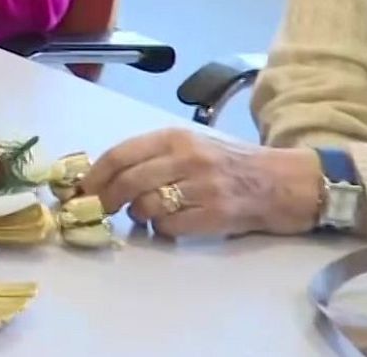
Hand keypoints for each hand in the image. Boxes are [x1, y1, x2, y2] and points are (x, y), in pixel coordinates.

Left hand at [80, 128, 324, 237]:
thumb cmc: (233, 164)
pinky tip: (170, 225)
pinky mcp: (217, 214)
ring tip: (144, 215)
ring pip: (146, 205)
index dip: (94, 175)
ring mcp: (203, 187)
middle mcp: (187, 158)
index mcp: (176, 137)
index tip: (79, 190)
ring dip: (137, 215)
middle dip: (105, 199)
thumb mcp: (193, 146)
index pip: (121, 154)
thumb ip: (154, 156)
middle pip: (128, 181)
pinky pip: (171, 227)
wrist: (288, 181)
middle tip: (97, 209)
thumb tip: (105, 175)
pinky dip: (162, 230)